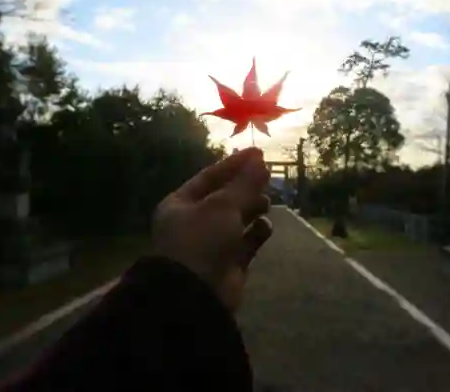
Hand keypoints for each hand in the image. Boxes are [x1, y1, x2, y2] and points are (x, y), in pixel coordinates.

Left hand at [151, 147, 271, 311]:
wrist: (195, 295)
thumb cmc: (201, 239)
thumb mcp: (222, 205)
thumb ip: (244, 183)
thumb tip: (260, 160)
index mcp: (181, 204)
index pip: (210, 176)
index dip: (234, 164)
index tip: (259, 153)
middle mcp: (194, 221)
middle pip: (225, 196)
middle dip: (246, 186)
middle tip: (268, 176)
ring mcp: (211, 243)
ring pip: (237, 218)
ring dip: (253, 207)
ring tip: (266, 202)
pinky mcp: (229, 262)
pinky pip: (247, 241)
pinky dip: (257, 232)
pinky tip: (265, 226)